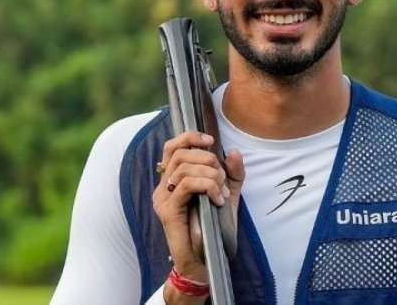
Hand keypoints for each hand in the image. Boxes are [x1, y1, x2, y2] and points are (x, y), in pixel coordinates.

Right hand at [152, 131, 244, 300]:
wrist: (206, 260)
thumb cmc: (214, 229)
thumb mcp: (228, 195)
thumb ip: (232, 174)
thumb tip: (233, 152)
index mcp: (173, 180)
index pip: (172, 147)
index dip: (190, 137)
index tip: (211, 140)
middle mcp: (163, 187)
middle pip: (180, 153)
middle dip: (207, 159)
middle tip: (221, 177)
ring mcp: (163, 199)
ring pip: (184, 168)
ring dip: (210, 175)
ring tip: (220, 191)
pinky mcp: (168, 211)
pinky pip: (187, 185)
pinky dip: (207, 187)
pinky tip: (217, 200)